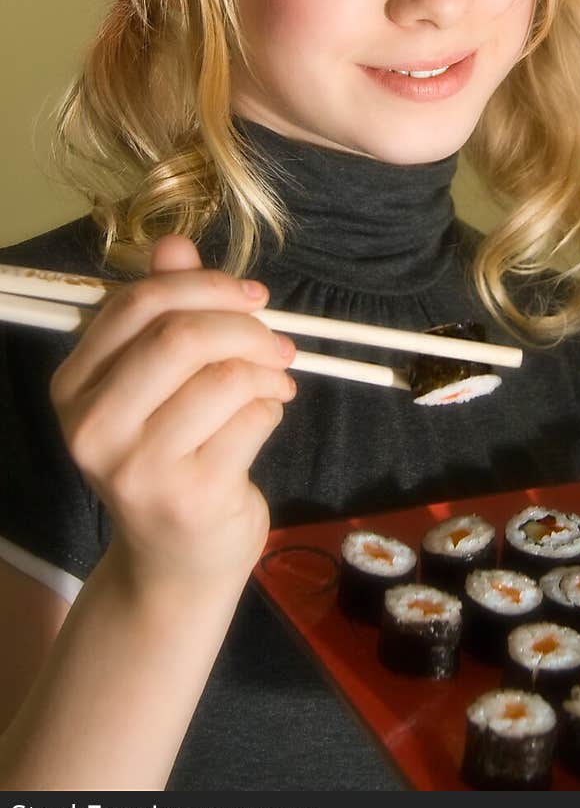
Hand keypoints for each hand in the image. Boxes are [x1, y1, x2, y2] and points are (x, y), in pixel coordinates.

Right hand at [49, 235, 295, 589]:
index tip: (250, 295)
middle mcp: (94, 427)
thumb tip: (174, 245)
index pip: (137, 305)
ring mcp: (137, 467)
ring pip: (224, 376)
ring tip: (276, 382)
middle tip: (276, 342)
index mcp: (75, 385)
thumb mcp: (156, 382)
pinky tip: (266, 416)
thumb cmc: (169, 456)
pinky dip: (272, 407)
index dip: (204, 286)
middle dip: (245, 326)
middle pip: (181, 336)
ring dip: (266, 370)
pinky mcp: (189, 497)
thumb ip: (164, 312)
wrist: (174, 562)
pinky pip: (252, 418)